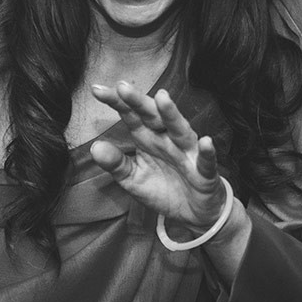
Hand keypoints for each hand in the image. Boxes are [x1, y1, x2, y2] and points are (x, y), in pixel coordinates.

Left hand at [88, 82, 226, 234]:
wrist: (192, 213)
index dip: (117, 103)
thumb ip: (116, 163)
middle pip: (153, 117)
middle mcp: (168, 140)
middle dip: (139, 102)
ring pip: (180, 131)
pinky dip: (207, 152)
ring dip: (172, 115)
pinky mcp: (205, 173)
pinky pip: (206, 162)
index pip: (131, 116)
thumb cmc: (163, 189)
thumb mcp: (133, 179)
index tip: (97, 90)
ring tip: (163, 98)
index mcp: (148, 139)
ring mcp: (187, 154)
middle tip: (123, 87)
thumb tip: (95, 147)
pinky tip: (205, 142)